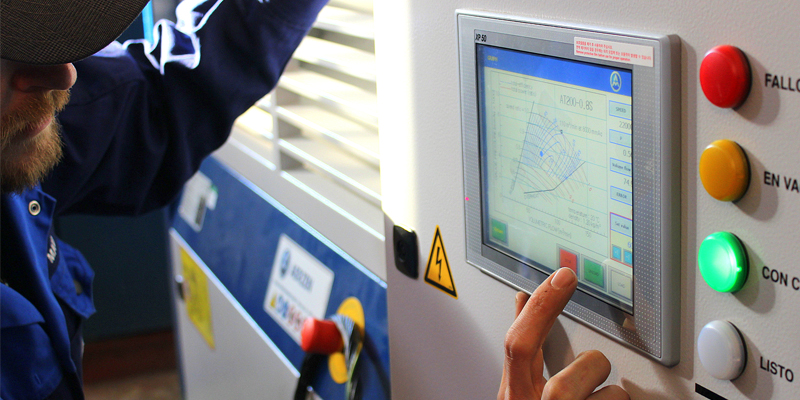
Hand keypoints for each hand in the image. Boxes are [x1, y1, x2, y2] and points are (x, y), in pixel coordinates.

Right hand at [498, 267, 629, 399]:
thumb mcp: (519, 385)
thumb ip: (522, 345)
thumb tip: (523, 299)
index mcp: (514, 393)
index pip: (518, 344)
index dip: (540, 307)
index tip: (563, 277)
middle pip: (561, 381)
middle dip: (587, 367)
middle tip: (589, 368)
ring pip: (601, 390)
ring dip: (607, 387)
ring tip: (595, 395)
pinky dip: (616, 398)